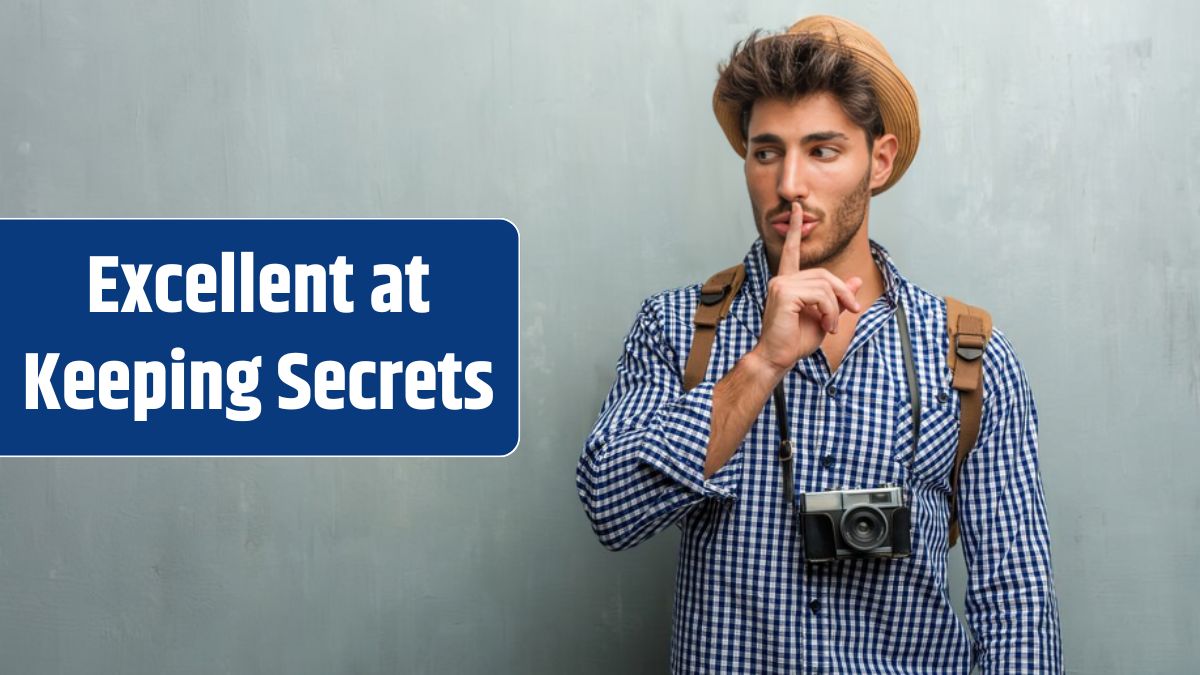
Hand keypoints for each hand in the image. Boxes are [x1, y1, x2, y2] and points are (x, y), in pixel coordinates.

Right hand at [750, 200, 864, 374]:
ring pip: (825, 285)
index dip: (794, 229)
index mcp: (787, 282)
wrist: (778, 357)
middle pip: (824, 274)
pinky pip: (820, 295)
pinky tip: (826, 325)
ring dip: (836, 308)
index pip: (791, 251)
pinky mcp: (784, 293)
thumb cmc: (795, 340)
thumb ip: (838, 298)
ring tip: (832, 326)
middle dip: (843, 292)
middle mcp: (782, 279)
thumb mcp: (825, 316)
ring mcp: (781, 284)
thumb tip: (856, 280)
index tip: (797, 208)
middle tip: (854, 311)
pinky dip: (830, 311)